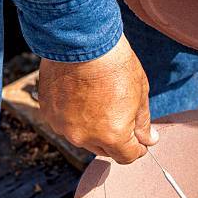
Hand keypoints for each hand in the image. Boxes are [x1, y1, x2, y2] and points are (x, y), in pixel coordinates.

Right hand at [38, 35, 158, 163]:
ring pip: (83, 138)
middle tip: (121, 117)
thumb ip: (143, 123)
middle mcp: (86, 137)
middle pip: (104, 150)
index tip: (139, 140)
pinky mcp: (49, 114)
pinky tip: (82, 97)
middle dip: (116, 140)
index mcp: (113, 136)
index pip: (127, 157)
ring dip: (93, 129)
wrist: (83, 40)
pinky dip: (75, 117)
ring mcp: (64, 127)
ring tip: (100, 102)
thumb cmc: (116, 64)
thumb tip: (149, 141)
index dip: (137, 149)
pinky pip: (66, 124)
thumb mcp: (139, 94)